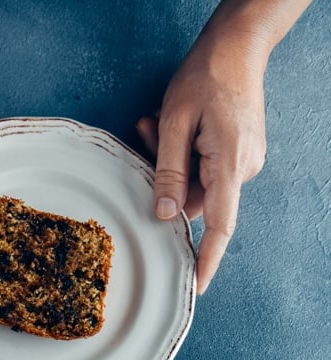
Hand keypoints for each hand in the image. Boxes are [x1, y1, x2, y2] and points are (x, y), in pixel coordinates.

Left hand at [137, 20, 267, 293]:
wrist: (238, 44)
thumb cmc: (206, 75)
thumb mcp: (175, 122)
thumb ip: (168, 172)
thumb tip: (165, 215)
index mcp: (229, 164)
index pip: (220, 227)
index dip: (206, 260)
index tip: (195, 287)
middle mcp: (242, 169)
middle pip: (197, 200)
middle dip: (165, 180)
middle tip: (145, 136)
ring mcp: (243, 161)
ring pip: (196, 184)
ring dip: (170, 163)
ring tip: (154, 124)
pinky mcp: (238, 153)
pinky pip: (204, 169)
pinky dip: (183, 154)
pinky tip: (167, 125)